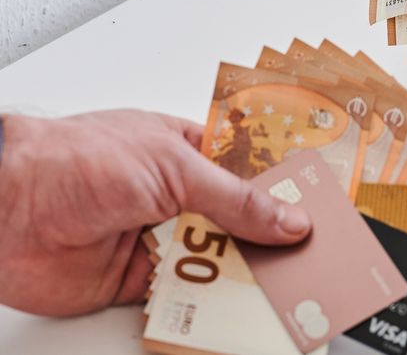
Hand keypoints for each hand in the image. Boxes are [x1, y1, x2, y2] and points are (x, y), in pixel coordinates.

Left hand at [0, 110, 311, 316]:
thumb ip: (235, 198)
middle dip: (272, 238)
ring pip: (218, 259)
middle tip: (312, 256)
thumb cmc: (75, 160)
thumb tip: (287, 219)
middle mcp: (177, 196)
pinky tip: (238, 308)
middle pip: (239, 221)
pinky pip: (186, 294)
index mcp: (187, 152)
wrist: (3, 211)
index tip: (320, 209)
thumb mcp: (172, 166)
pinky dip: (209, 304)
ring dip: (246, 273)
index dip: (284, 190)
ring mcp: (159, 238)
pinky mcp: (140, 280)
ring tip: (289, 286)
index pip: (249, 171)